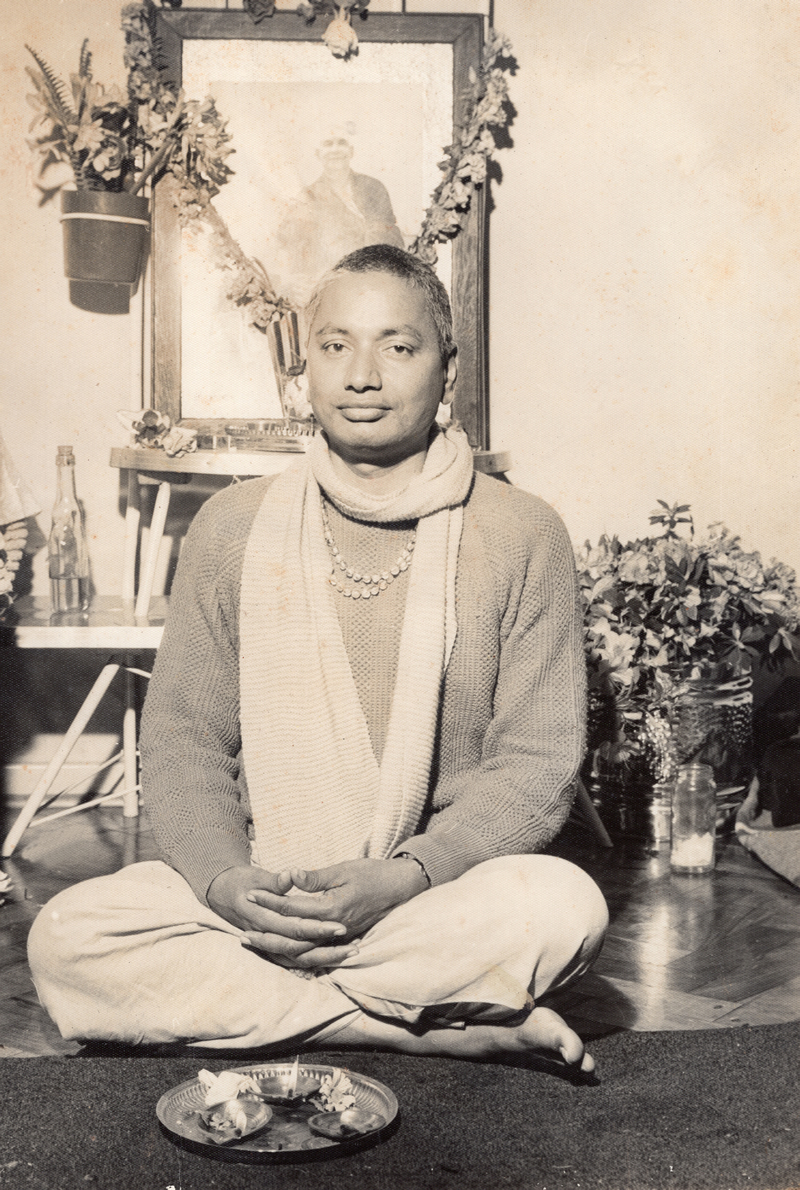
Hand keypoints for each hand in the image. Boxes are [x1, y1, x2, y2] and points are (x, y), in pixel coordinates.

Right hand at [206, 865, 357, 969]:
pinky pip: (293, 961)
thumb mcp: (256, 877)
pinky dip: (313, 961)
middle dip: (327, 947)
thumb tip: (291, 875)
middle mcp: (263, 935)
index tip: (341, 924)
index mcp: (259, 917)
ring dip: (324, 958)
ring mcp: (266, 944)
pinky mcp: (271, 948)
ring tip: (350, 952)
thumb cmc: (241, 881)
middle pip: (298, 948)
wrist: (221, 892)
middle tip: (352, 943)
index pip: (292, 927)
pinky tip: (333, 958)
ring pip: (297, 959)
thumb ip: (276, 881)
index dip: (317, 927)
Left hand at [247, 858, 428, 942]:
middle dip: (266, 933)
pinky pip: (314, 953)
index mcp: (332, 908)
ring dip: (277, 948)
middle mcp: (334, 928)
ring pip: (302, 951)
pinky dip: (294, 954)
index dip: (269, 901)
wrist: (401, 888)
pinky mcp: (342, 940)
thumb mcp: (343, 869)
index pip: (293, 907)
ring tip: (256, 944)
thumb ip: (315, 878)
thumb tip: (290, 875)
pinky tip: (280, 950)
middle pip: (292, 937)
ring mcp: (339, 937)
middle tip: (242, 932)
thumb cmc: (373, 873)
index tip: (249, 895)